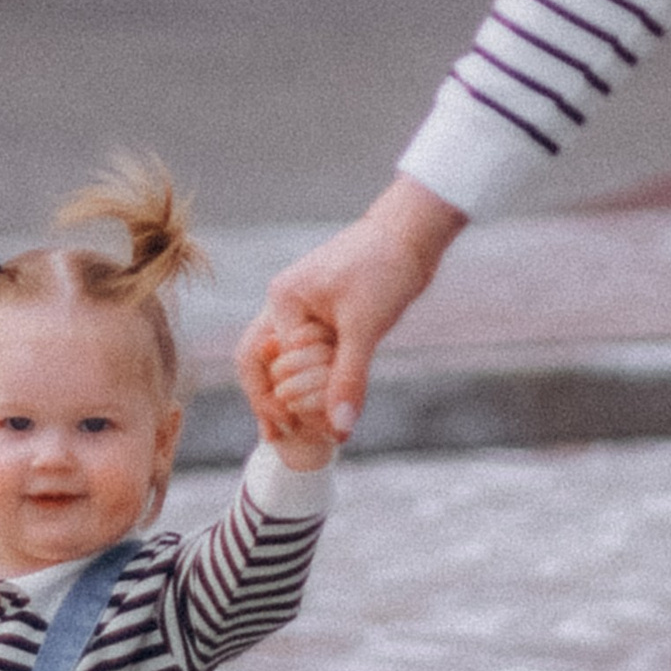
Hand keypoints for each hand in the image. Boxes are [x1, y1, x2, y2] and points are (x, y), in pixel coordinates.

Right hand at [235, 177, 464, 443]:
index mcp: (284, 300)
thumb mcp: (365, 327)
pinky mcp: (324, 314)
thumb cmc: (385, 269)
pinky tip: (318, 405)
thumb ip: (349, 378)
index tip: (294, 432)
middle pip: (258, 360)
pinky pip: (305, 354)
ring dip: (286, 390)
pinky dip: (309, 379)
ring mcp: (302, 308)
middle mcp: (284, 304)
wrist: (411, 235)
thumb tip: (339, 429)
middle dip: (266, 399)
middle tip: (275, 436)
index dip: (283, 400)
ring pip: (280, 358)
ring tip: (289, 429)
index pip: (272, 363)